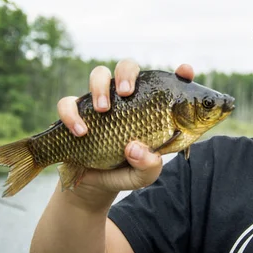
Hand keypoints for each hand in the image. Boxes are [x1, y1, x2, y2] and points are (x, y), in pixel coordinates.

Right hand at [56, 60, 194, 200]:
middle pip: (128, 67)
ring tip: (103, 109)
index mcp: (153, 108)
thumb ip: (148, 165)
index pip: (169, 83)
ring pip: (99, 75)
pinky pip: (68, 103)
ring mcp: (101, 102)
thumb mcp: (144, 175)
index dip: (180, 74)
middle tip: (126, 91)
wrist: (97, 185)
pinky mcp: (77, 113)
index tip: (185, 72)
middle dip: (127, 73)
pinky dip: (72, 114)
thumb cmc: (129, 172)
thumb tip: (134, 147)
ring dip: (99, 88)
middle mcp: (127, 98)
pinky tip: (81, 132)